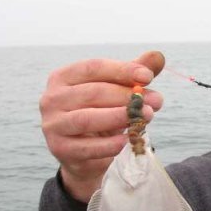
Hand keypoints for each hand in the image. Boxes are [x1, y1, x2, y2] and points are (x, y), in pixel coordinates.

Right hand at [40, 51, 164, 201]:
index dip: (122, 70)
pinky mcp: (60, 149)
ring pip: (87, 118)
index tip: (149, 76)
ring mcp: (53, 124)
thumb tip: (158, 56)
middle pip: (93, 93)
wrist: (85, 154)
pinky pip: (87, 147)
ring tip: (146, 117)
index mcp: (63, 77)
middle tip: (156, 101)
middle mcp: (52, 98)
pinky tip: (128, 140)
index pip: (93, 68)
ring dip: (120, 117)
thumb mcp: (117, 92)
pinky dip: (110, 144)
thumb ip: (133, 74)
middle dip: (127, 96)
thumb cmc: (102, 114)